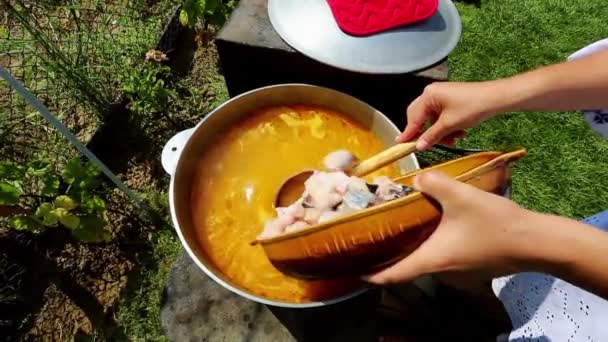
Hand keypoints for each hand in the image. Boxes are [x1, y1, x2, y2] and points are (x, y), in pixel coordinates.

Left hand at [362, 170, 530, 284]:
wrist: (536, 241)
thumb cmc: (494, 222)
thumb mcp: (460, 195)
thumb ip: (433, 183)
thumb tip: (417, 179)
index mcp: (431, 259)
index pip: (392, 276)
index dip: (372, 275)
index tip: (357, 270)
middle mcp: (441, 270)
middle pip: (406, 269)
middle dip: (388, 258)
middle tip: (372, 242)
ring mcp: (457, 271)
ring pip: (424, 262)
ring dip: (409, 250)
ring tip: (396, 230)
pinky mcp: (470, 265)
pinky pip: (441, 258)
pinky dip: (428, 248)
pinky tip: (429, 229)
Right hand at [396, 82, 501, 150]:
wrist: (496, 99)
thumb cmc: (473, 106)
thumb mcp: (450, 125)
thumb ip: (432, 136)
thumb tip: (419, 146)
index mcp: (428, 95)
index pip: (413, 118)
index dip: (408, 133)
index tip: (401, 144)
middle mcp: (432, 93)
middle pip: (421, 118)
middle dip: (427, 133)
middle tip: (429, 144)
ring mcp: (441, 96)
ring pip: (432, 119)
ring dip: (440, 132)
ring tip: (453, 139)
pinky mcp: (449, 100)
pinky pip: (441, 117)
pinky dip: (446, 127)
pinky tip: (458, 133)